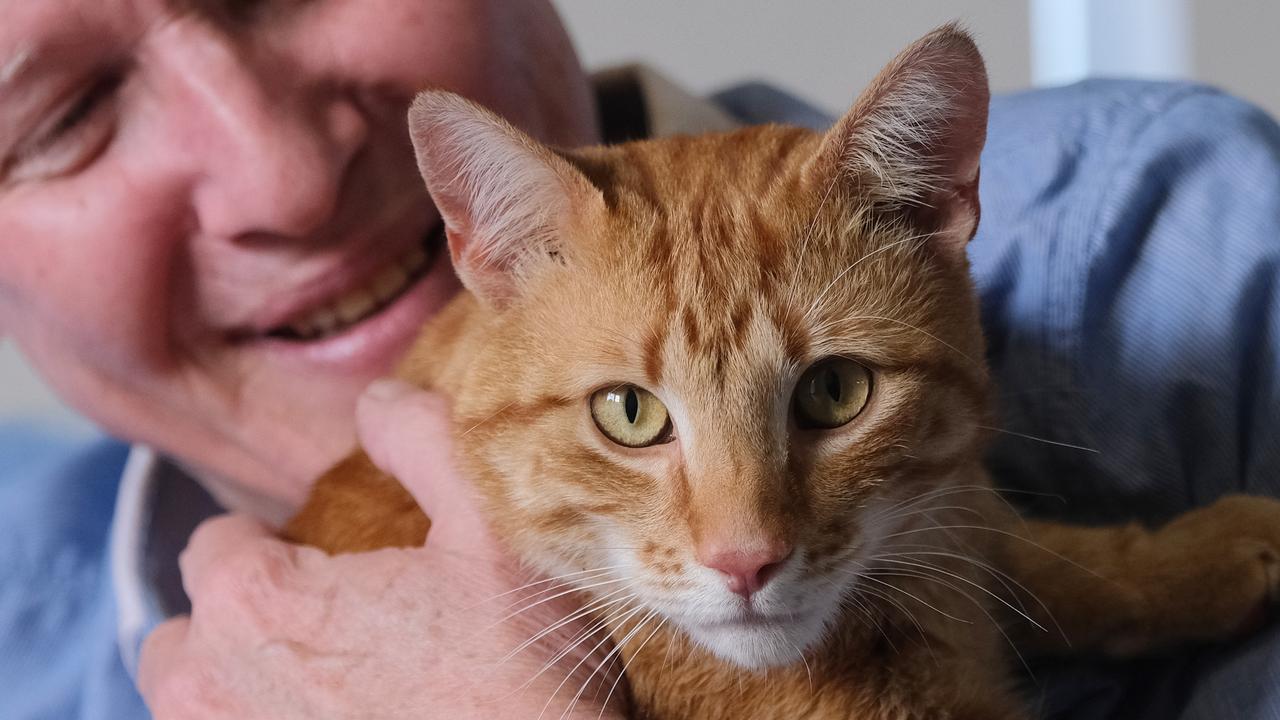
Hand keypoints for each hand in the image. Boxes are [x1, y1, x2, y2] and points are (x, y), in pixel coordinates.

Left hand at [139, 380, 626, 718]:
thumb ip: (422, 440)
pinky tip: (348, 714)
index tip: (335, 560)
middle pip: (188, 632)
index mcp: (257, 603)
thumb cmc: (520, 670)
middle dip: (240, 617)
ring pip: (198, 703)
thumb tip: (377, 401)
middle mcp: (218, 691)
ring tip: (329, 677)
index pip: (215, 545)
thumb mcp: (493, 529)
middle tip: (328, 621)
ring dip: (242, 682)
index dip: (275, 542)